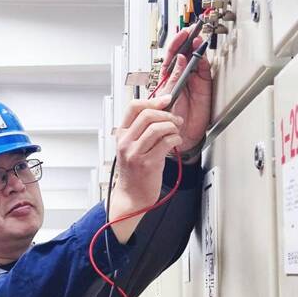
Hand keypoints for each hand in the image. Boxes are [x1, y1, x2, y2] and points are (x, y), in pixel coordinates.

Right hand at [109, 96, 183, 242]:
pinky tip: (176, 143)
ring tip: (176, 132)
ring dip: (172, 127)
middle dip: (166, 114)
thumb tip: (160, 111)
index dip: (152, 101)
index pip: (133, 107)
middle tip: (175, 120)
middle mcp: (126, 143)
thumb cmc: (134, 173)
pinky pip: (165, 143)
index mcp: (121, 135)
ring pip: (157, 128)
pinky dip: (175, 139)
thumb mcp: (132, 148)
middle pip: (147, 115)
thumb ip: (142, 130)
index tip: (166, 100)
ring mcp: (135, 153)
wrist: (131, 196)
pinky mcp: (147, 163)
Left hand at [159, 28, 212, 155]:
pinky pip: (204, 70)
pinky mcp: (203, 86)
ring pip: (195, 59)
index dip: (176, 43)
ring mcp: (193, 80)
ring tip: (197, 38)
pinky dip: (203, 61)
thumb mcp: (168, 96)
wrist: (180, 135)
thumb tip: (179, 59)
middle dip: (188, 40)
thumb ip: (175, 78)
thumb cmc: (170, 118)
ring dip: (196, 48)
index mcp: (168, 77)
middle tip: (192, 31)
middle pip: (185, 53)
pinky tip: (201, 54)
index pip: (172, 56)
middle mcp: (181, 76)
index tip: (181, 34)